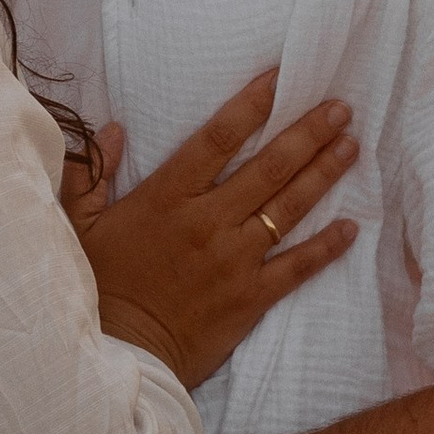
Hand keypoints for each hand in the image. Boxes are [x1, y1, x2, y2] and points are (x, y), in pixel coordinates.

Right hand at [77, 69, 357, 390]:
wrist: (121, 355)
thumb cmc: (100, 287)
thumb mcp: (82, 225)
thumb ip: (93, 174)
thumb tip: (114, 129)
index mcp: (168, 197)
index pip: (218, 138)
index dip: (252, 105)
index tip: (281, 78)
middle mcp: (208, 221)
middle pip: (269, 166)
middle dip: (308, 132)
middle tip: (341, 108)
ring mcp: (235, 259)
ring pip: (290, 208)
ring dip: (324, 173)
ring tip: (352, 146)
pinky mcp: (251, 297)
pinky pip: (298, 266)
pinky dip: (327, 246)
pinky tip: (351, 226)